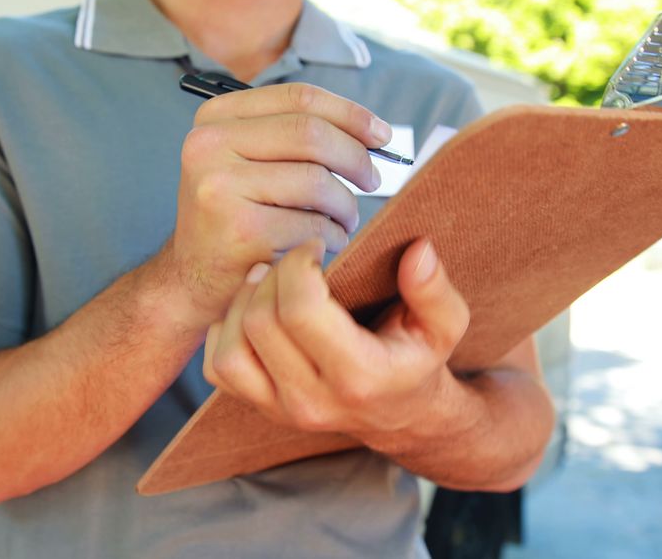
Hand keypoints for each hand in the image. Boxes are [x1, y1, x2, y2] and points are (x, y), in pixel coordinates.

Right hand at [161, 83, 393, 325]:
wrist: (192, 280)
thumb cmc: (235, 217)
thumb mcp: (248, 163)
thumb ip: (295, 137)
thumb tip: (373, 132)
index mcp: (214, 118)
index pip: (298, 99)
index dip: (351, 114)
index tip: (382, 135)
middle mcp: (208, 145)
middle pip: (312, 135)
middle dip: (357, 158)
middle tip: (372, 181)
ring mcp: (221, 189)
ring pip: (318, 183)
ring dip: (346, 206)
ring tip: (342, 221)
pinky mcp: (241, 232)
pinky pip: (313, 226)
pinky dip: (331, 238)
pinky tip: (320, 245)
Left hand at [202, 237, 475, 442]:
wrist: (401, 415)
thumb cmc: (417, 359)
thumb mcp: (444, 326)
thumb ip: (434, 289)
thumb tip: (419, 251)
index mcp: (359, 376)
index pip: (301, 311)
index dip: (298, 266)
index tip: (315, 247)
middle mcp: (313, 400)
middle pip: (261, 322)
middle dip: (273, 275)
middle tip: (295, 259)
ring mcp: (281, 409)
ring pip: (232, 346)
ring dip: (244, 301)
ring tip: (271, 279)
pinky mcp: (259, 407)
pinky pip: (218, 368)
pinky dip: (227, 330)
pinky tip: (255, 310)